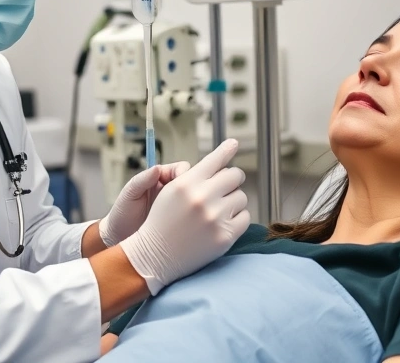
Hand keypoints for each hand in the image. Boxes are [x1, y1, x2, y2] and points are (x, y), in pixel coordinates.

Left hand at [98, 161, 190, 246]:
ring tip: (186, 215)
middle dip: (192, 190)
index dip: (184, 174)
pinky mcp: (181, 223)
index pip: (180, 169)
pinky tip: (189, 225)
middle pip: (192, 183)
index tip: (182, 184)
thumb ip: (142, 179)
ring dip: (194, 205)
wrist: (119, 237)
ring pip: (195, 200)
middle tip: (187, 201)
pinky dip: (194, 219)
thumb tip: (157, 168)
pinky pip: (193, 217)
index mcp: (160, 178)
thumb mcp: (129, 194)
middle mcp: (171, 191)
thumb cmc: (122, 213)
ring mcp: (178, 207)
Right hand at [119, 139, 249, 294]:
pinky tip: (222, 223)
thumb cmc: (161, 222)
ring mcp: (214, 217)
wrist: (154, 256)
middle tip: (224, 188)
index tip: (234, 143)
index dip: (226, 149)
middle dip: (231, 180)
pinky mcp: (224, 236)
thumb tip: (222, 162)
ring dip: (233, 201)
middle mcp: (201, 198)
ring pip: (241, 197)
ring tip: (217, 210)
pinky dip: (237, 219)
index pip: (215, 160)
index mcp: (187, 183)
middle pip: (234, 176)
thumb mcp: (170, 191)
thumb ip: (194, 175)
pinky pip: (245, 217)